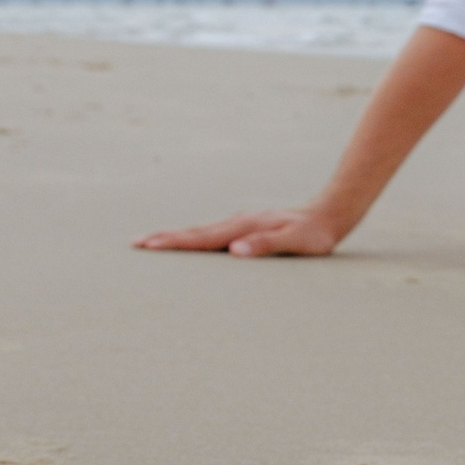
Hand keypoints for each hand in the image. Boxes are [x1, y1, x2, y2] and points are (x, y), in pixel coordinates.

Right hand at [134, 207, 344, 257]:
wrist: (329, 213)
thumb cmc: (315, 233)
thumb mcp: (295, 242)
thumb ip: (267, 245)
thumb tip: (234, 251)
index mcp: (244, 227)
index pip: (203, 238)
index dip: (175, 243)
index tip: (149, 245)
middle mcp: (238, 223)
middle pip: (195, 233)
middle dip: (165, 239)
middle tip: (135, 244)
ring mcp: (241, 224)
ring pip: (202, 233)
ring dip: (176, 238)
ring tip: (152, 243)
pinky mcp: (246, 228)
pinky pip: (214, 235)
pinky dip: (195, 239)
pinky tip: (189, 245)